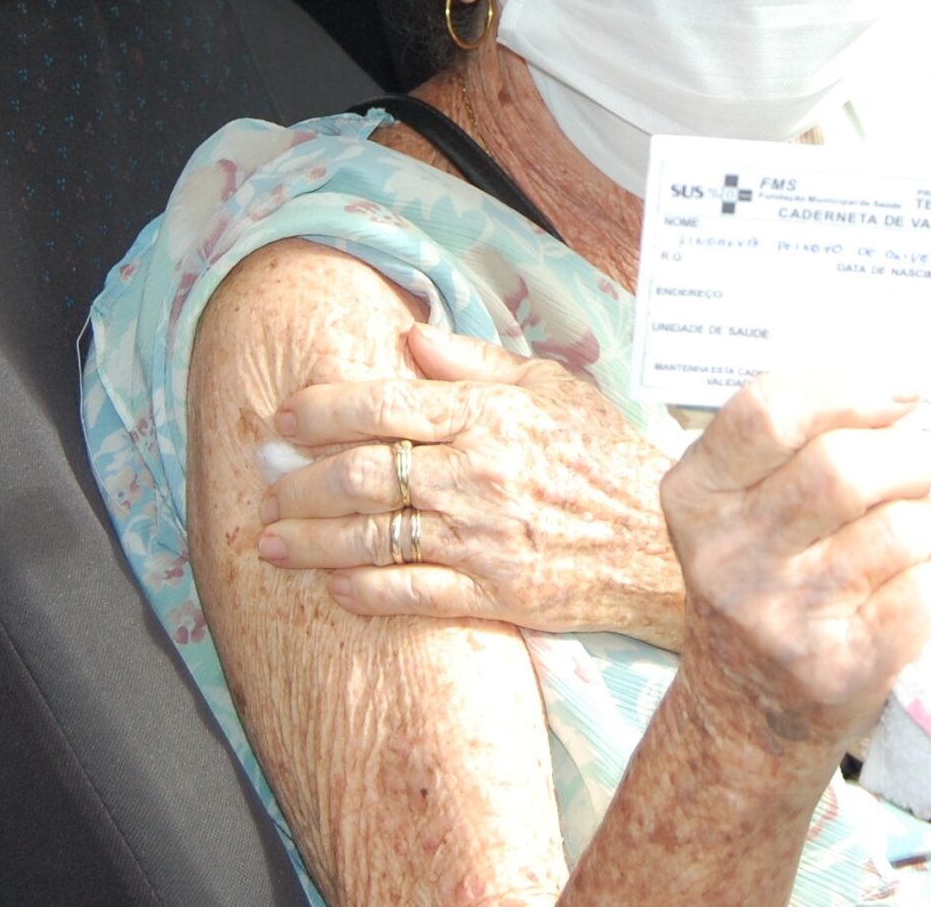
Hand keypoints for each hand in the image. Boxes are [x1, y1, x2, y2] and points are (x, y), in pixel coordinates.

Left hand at [260, 325, 685, 644]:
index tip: (285, 417)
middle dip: (301, 484)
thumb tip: (410, 337)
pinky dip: (366, 591)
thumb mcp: (550, 386)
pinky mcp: (493, 593)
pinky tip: (335, 588)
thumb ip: (474, 362)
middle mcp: (476, 475)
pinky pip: (412, 592)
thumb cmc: (604, 454)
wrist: (662, 540)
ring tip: (273, 544)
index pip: (384, 405)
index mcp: (488, 417)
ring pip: (374, 538)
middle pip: (363, 475)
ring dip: (312, 543)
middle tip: (267, 489)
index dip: (324, 409)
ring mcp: (481, 538)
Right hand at [659, 372, 930, 749]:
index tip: (901, 390)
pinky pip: (926, 590)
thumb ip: (788, 445)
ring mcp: (783, 617)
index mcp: (696, 496)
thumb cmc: (760, 581)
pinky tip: (911, 585)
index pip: (766, 412)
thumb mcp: (735, 509)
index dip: (846, 388)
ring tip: (914, 531)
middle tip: (921, 465)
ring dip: (930, 519)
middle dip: (908, 456)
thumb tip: (894, 391)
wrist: (744, 714)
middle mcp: (730, 556)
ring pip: (900, 527)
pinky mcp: (840, 668)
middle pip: (843, 468)